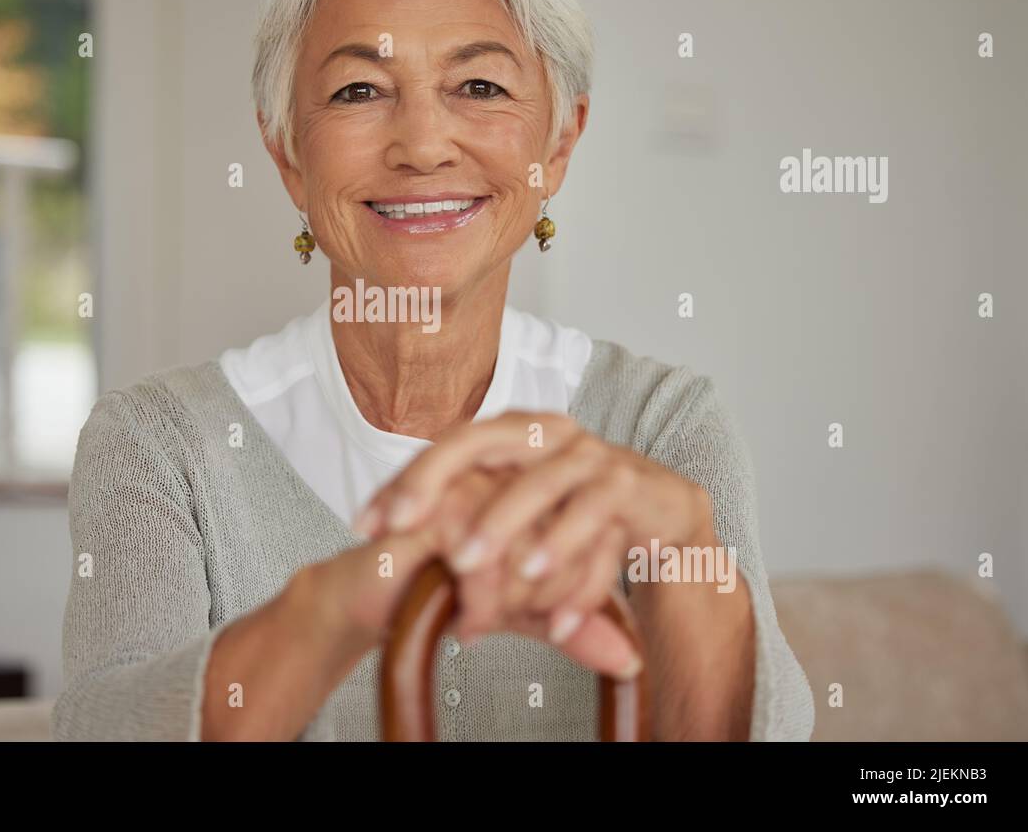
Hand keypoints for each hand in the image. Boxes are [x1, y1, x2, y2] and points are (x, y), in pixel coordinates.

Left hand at [354, 411, 715, 675]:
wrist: (661, 513)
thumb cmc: (572, 511)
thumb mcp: (512, 512)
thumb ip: (455, 517)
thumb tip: (378, 537)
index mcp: (513, 430)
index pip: (448, 441)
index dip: (406, 478)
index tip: (366, 523)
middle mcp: (547, 431)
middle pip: (481, 442)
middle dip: (437, 485)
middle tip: (403, 530)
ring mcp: (590, 453)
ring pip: (539, 484)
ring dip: (502, 526)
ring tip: (466, 567)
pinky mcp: (628, 485)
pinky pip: (593, 519)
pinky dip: (565, 557)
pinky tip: (542, 598)